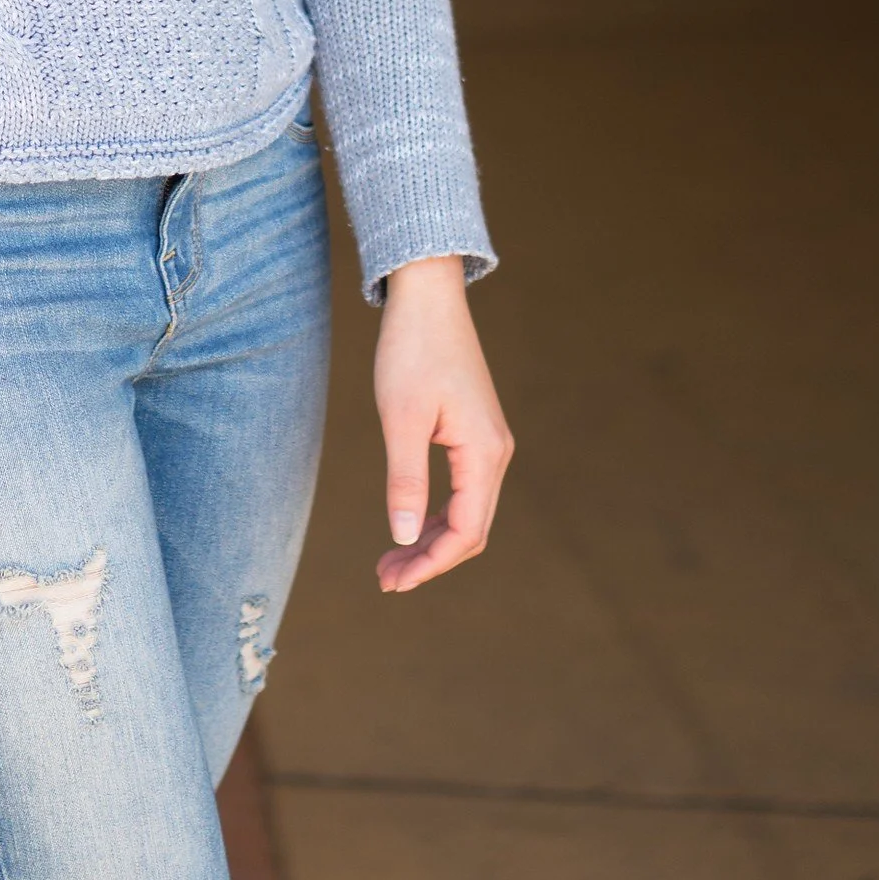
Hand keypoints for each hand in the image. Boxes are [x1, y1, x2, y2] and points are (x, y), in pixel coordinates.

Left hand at [372, 255, 512, 592]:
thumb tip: (403, 536)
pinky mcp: (474, 432)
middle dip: (429, 559)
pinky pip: (462, 489)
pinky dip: (435, 514)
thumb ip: (405, 479)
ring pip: (467, 511)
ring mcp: (487, 442)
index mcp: (483, 453)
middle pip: (470, 529)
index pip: (465, 531)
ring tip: (390, 560)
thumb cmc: (411, 351)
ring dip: (431, 540)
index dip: (430, 564)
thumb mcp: (402, 418)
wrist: (427, 297)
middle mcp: (495, 452)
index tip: (392, 582)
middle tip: (384, 578)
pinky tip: (408, 525)